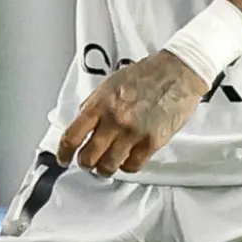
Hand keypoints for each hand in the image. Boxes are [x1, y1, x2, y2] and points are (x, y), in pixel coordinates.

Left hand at [56, 50, 205, 175]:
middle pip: (88, 157)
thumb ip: (95, 104)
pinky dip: (127, 166)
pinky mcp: (152, 142)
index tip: (64, 158)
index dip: (64, 152)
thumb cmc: (147, 74)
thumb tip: (82, 124)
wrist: (178, 72)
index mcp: (101, 103)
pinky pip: (132, 166)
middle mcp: (115, 120)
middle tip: (88, 162)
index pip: (72, 135)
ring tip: (107, 164)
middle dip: (85, 163)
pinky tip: (127, 159)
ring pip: (108, 167)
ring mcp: (133, 133)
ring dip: (104, 169)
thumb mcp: (111, 83)